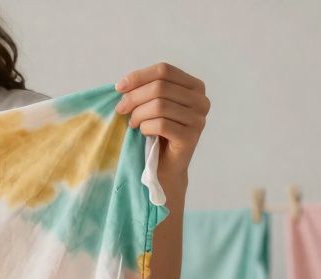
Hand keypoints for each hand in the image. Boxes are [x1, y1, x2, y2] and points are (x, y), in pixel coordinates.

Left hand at [114, 63, 208, 184]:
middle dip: (134, 97)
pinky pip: (161, 125)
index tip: (119, 88)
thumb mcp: (152, 104)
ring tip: (133, 124)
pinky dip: (146, 127)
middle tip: (121, 110)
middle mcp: (201, 100)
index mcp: (193, 86)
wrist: (165, 165)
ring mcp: (198, 119)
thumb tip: (122, 86)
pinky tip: (143, 132)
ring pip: (160, 105)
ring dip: (138, 114)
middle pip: (160, 87)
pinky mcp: (191, 137)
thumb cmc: (156, 132)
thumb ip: (145, 90)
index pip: (164, 70)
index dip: (139, 76)